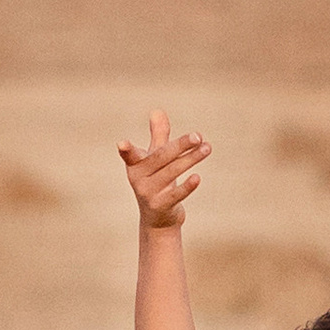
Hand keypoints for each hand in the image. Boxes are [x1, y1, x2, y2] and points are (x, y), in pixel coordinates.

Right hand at [118, 106, 208, 229]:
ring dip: (191, 159)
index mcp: (135, 164)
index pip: (131, 155)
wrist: (158, 219)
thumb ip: (158, 136)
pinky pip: (176, 195)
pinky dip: (187, 187)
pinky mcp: (161, 206)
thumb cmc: (156, 181)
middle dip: (180, 145)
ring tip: (207, 148)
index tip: (121, 144)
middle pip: (162, 157)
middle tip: (198, 136)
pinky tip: (197, 177)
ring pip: (172, 172)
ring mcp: (149, 194)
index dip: (126, 150)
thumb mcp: (156, 159)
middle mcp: (139, 178)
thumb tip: (157, 111)